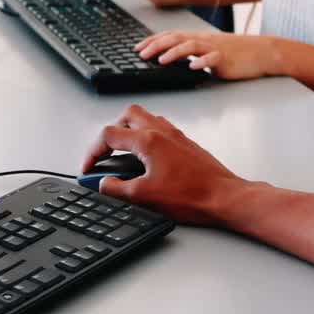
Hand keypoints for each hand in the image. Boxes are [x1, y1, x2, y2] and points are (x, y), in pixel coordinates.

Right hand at [81, 104, 248, 225]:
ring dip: (130, 131)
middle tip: (105, 152)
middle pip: (128, 116)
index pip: (109, 135)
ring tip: (123, 153)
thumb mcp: (144, 196)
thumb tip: (103, 184)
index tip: (88, 167)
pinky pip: (160, 129)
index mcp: (148, 141)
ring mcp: (176, 136)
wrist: (225, 198)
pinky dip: (147, 137)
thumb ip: (117, 188)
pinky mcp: (186, 144)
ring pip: (146, 119)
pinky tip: (147, 158)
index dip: (92, 151)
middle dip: (111, 132)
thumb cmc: (193, 196)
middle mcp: (162, 132)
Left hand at [136, 30, 270, 80]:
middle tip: (141, 54)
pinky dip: (203, 62)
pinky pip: (213, 58)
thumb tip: (172, 59)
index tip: (137, 48)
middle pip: (176, 38)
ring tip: (161, 60)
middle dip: (156, 45)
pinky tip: (194, 67)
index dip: (152, 40)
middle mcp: (203, 40)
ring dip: (174, 52)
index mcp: (197, 38)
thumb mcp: (209, 50)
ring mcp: (214, 48)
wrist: (261, 52)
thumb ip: (192, 54)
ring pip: (191, 45)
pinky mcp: (226, 59)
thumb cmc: (235, 53)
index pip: (170, 36)